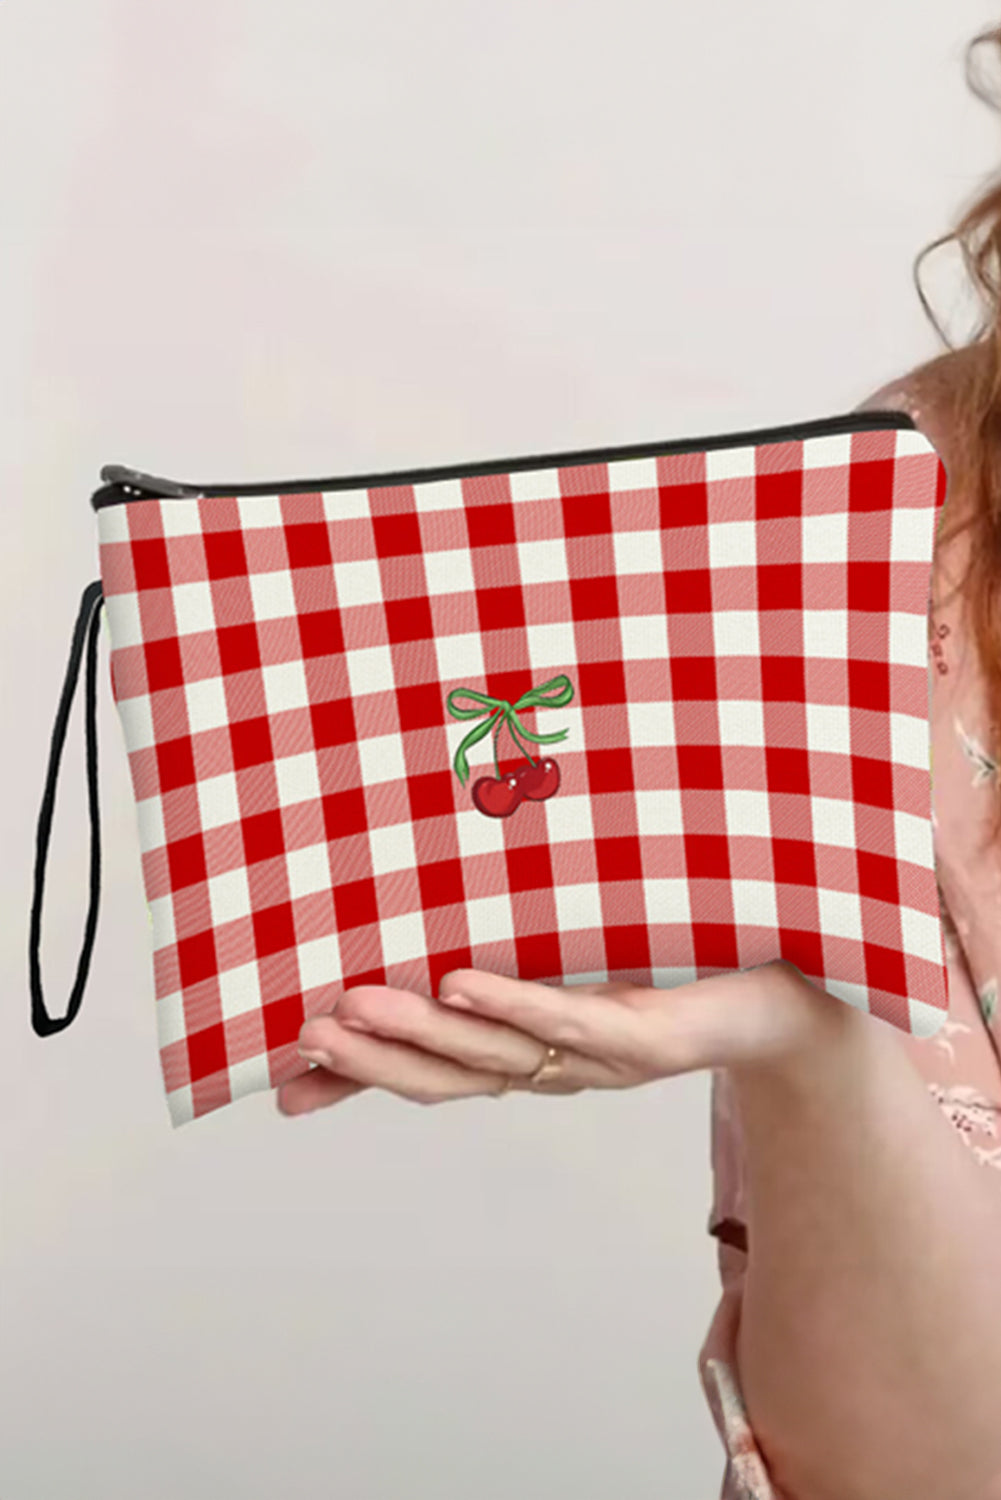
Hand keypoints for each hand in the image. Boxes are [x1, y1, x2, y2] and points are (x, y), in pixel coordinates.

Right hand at [276, 959, 839, 1116]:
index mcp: (532, 1057)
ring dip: (418, 1033)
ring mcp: (598, 1057)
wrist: (792, 995)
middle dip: (370, 1058)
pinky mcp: (646, 1032)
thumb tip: (427, 946)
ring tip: (352, 1002)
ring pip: (494, 1055)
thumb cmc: (675, 972)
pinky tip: (458, 983)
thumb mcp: (578, 969)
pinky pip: (568, 1020)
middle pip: (447, 1076)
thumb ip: (506, 969)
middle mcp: (555, 1070)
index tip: (280, 1079)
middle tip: (300, 1034)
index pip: (426, 1075)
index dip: (356, 1080)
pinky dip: (509, 1005)